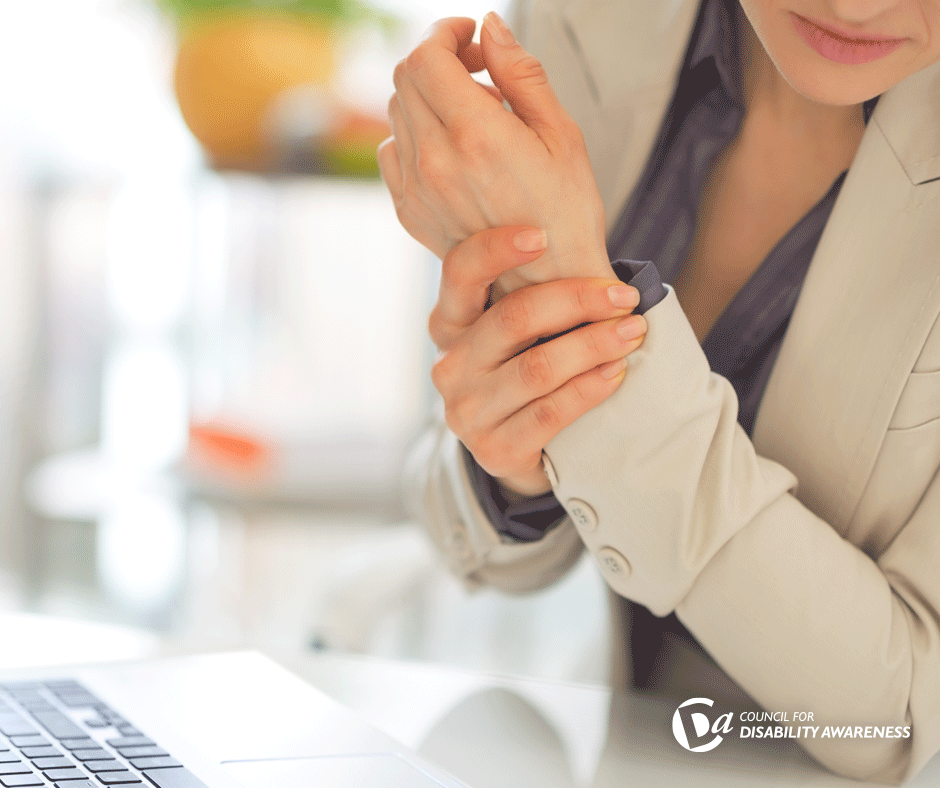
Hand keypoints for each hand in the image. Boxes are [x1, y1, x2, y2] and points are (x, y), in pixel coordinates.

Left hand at [379, 14, 612, 295]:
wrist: (553, 286)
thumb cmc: (567, 216)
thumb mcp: (561, 134)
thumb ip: (520, 74)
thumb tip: (491, 29)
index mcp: (476, 137)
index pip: (426, 58)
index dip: (444, 34)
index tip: (469, 37)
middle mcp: (437, 164)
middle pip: (405, 79)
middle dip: (438, 59)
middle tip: (478, 69)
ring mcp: (418, 191)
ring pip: (397, 113)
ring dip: (428, 97)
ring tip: (474, 113)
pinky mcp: (410, 212)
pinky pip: (392, 153)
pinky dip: (414, 135)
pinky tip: (451, 147)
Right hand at [432, 226, 646, 495]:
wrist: (518, 453)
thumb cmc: (524, 374)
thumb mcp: (514, 335)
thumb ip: (534, 299)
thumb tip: (599, 266)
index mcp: (449, 325)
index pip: (460, 274)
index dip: (495, 249)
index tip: (542, 235)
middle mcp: (450, 366)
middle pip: (514, 318)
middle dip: (577, 301)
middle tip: (623, 296)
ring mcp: (468, 412)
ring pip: (538, 368)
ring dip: (594, 344)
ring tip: (633, 332)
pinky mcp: (495, 450)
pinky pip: (550, 412)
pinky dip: (589, 388)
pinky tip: (617, 373)